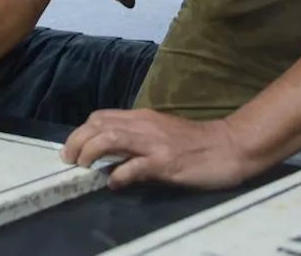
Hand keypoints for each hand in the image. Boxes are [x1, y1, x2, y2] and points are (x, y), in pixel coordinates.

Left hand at [60, 109, 258, 190]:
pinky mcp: (166, 162)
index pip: (101, 117)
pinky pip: (135, 166)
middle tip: (69, 160)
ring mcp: (155, 143)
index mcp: (142, 117)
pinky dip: (119, 175)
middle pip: (98, 124)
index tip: (72, 149)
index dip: (81, 132)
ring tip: (82, 167)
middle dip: (77, 141)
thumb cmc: (197, 143)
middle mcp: (144, 125)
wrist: (231, 146)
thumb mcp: (161, 134)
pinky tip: (113, 183)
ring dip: (90, 152)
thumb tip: (111, 156)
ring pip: (110, 137)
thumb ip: (137, 139)